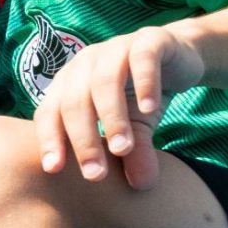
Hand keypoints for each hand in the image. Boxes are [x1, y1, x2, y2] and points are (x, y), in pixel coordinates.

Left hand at [33, 23, 206, 189]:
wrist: (178, 56)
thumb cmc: (140, 95)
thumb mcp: (136, 127)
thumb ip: (133, 152)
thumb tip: (142, 187)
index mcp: (70, 83)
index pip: (49, 112)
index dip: (49, 139)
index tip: (53, 170)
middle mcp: (86, 63)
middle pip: (74, 101)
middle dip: (82, 140)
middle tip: (95, 174)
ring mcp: (115, 48)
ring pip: (104, 81)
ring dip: (111, 117)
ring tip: (122, 148)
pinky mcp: (148, 40)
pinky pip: (142, 60)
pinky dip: (144, 84)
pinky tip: (150, 109)